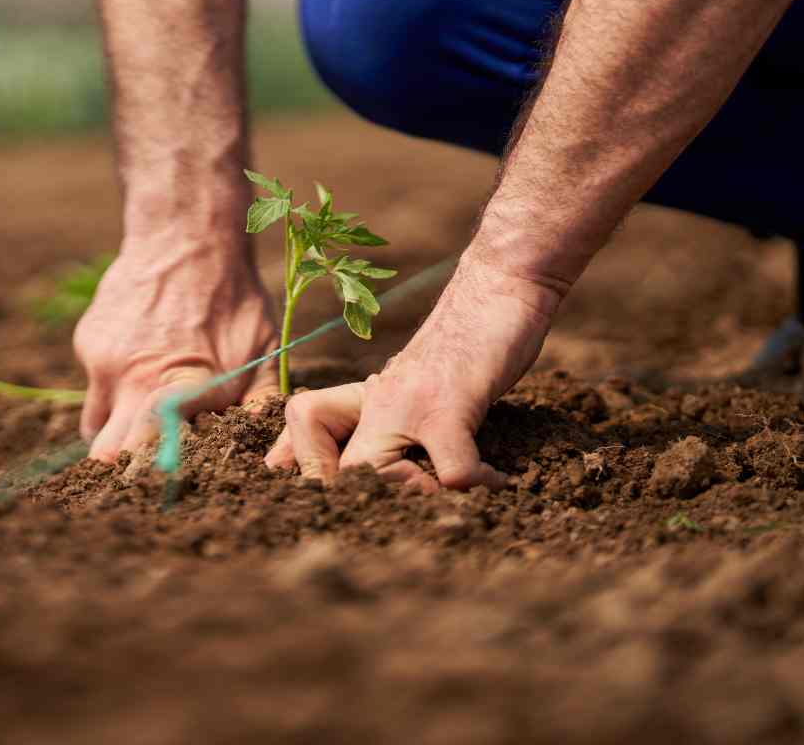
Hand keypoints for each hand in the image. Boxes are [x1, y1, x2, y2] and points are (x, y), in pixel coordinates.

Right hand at [74, 237, 278, 459]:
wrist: (186, 234)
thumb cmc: (234, 296)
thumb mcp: (264, 348)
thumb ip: (261, 400)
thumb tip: (267, 447)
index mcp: (185, 388)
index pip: (152, 450)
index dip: (151, 474)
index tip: (159, 483)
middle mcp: (138, 381)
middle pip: (107, 452)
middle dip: (122, 466)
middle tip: (141, 468)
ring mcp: (106, 363)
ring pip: (96, 425)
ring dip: (115, 430)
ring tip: (143, 415)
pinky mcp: (89, 344)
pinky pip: (96, 385)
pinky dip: (114, 385)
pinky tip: (141, 358)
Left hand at [265, 254, 561, 488]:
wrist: (499, 284)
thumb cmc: (467, 342)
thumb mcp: (418, 384)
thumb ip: (398, 421)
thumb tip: (396, 470)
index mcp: (366, 400)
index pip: (304, 433)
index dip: (305, 471)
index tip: (322, 504)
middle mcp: (376, 402)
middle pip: (330, 471)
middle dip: (356, 505)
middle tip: (399, 519)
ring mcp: (408, 403)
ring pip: (373, 475)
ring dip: (414, 500)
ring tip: (449, 499)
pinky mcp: (449, 403)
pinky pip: (452, 471)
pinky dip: (477, 485)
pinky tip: (499, 481)